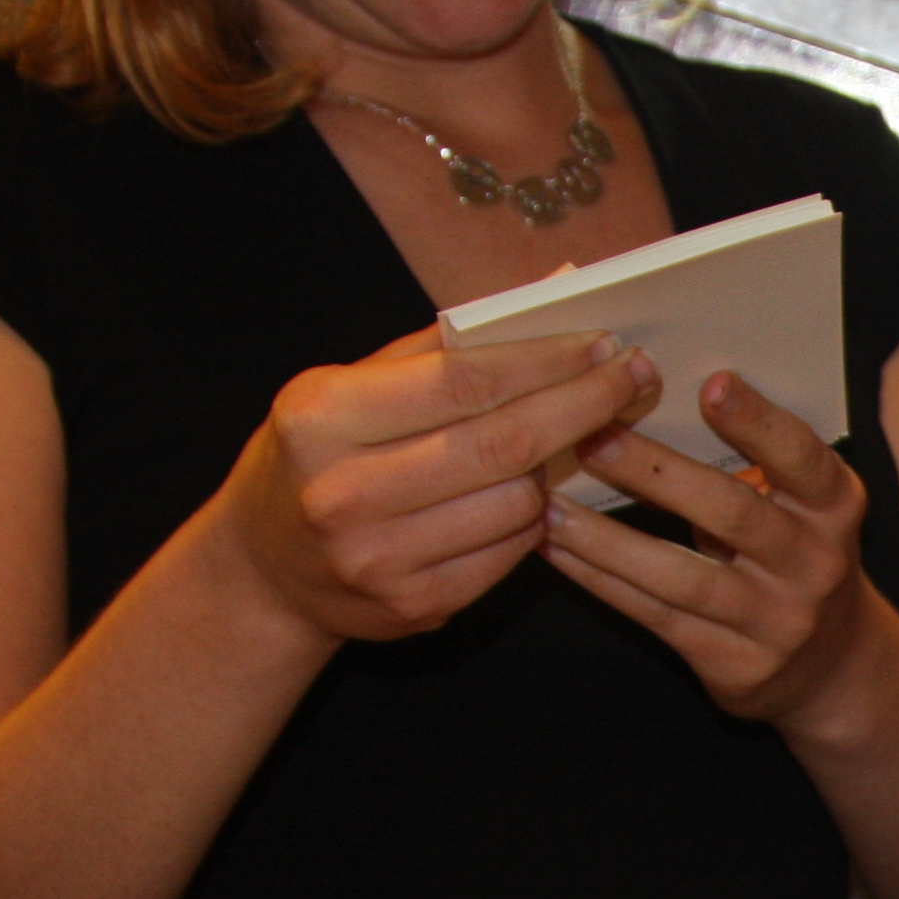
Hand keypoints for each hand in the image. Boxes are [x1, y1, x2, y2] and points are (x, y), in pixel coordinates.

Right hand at [220, 325, 654, 644]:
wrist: (266, 570)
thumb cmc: (321, 457)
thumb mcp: (349, 387)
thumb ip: (442, 347)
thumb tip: (550, 292)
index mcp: (324, 416)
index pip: (462, 380)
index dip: (545, 361)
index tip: (603, 342)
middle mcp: (346, 490)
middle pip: (503, 443)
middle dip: (582, 405)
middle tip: (632, 377)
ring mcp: (381, 557)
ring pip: (518, 501)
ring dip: (556, 467)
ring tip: (563, 440)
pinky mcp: (416, 605)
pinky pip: (511, 552)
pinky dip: (533, 518)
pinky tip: (528, 496)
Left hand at [540, 371, 886, 724]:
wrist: (833, 666)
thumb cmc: (794, 558)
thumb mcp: (799, 507)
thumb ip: (750, 462)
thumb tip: (647, 403)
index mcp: (834, 506)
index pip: (801, 456)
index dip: (757, 421)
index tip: (711, 383)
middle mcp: (814, 562)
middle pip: (730, 511)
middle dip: (654, 472)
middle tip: (593, 437)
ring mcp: (779, 620)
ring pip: (683, 575)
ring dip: (608, 540)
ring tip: (550, 507)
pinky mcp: (738, 664)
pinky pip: (657, 616)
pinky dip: (602, 581)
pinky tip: (560, 552)